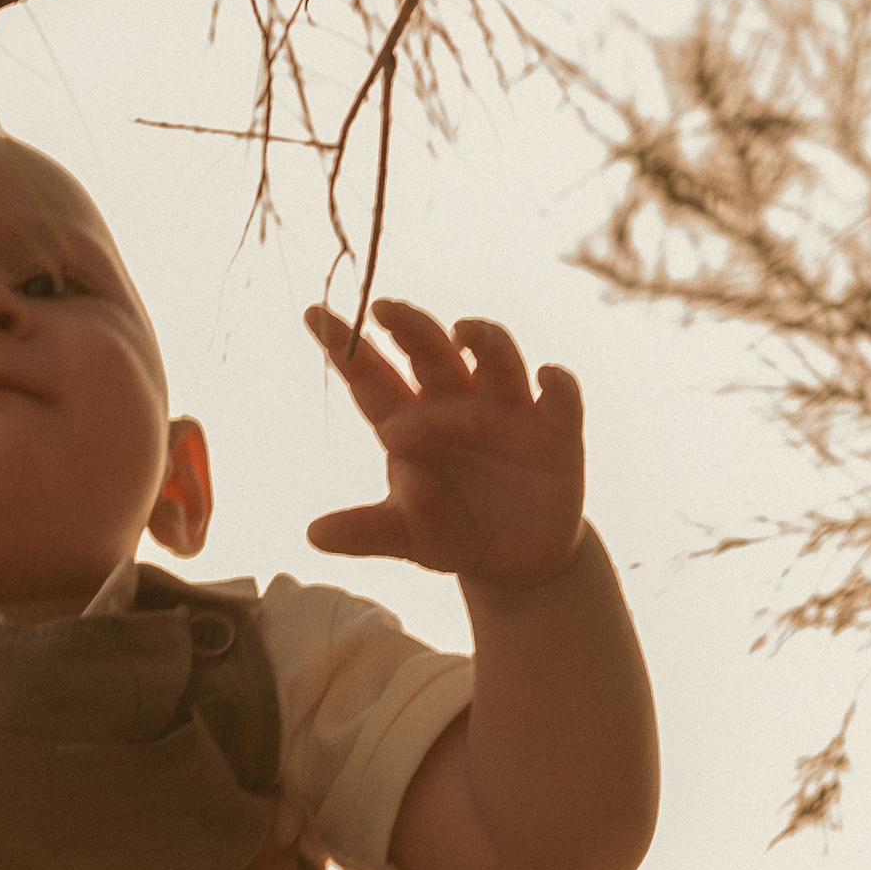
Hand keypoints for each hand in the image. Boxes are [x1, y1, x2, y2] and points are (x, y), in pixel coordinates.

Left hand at [304, 299, 584, 587]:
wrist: (514, 560)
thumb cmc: (450, 532)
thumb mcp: (406, 536)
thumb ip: (366, 530)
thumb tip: (314, 535)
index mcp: (410, 421)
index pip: (372, 376)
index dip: (343, 345)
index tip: (311, 313)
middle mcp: (456, 402)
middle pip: (431, 350)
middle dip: (410, 326)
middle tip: (383, 308)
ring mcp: (506, 409)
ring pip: (496, 357)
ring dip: (482, 340)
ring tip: (462, 333)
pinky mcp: (555, 428)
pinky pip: (560, 395)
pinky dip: (557, 383)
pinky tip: (546, 377)